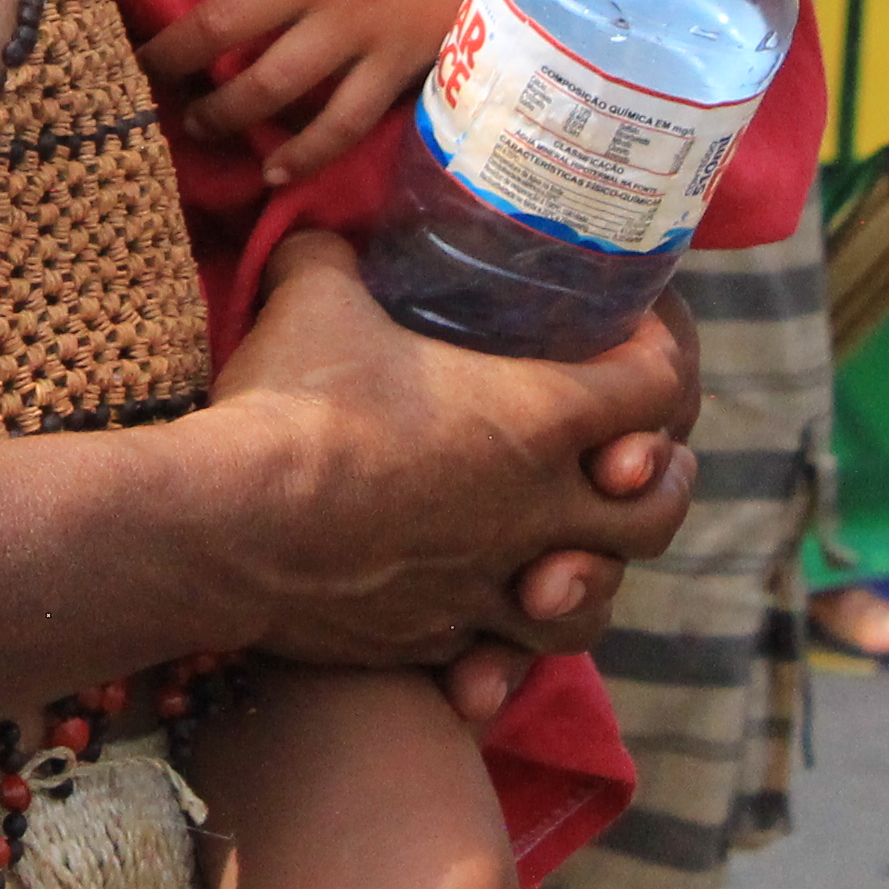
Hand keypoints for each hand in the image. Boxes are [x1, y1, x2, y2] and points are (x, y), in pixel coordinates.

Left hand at [111, 0, 589, 183]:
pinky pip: (341, 122)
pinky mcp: (397, 62)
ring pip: (272, 82)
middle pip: (223, 21)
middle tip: (139, 77)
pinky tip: (270, 171)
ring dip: (223, 111)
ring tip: (195, 123)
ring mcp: (357, 21)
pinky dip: (302, 152)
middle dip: (171, 56)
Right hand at [216, 236, 696, 665]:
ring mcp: (490, 585)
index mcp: (536, 419)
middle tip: (636, 460)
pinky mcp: (438, 637)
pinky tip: (474, 620)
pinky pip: (500, 651)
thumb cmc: (291, 406)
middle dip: (660, 484)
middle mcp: (536, 509)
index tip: (635, 341)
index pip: (659, 388)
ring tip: (571, 556)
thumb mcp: (315, 300)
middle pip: (659, 512)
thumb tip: (321, 237)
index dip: (660, 358)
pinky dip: (500, 639)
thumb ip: (334, 259)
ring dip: (593, 578)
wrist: (228, 530)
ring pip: (593, 605)